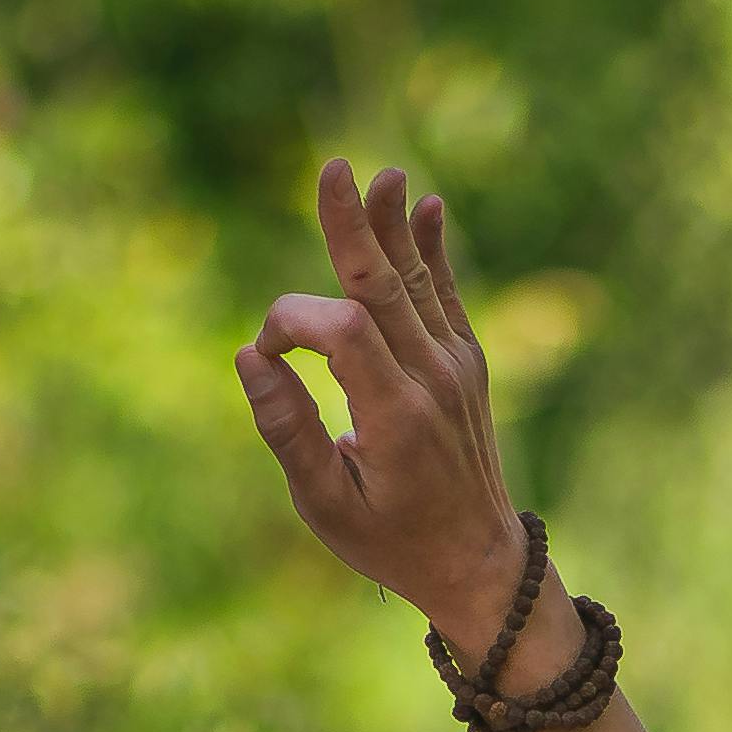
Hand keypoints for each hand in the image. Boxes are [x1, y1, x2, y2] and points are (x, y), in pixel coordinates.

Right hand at [238, 158, 526, 637]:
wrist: (480, 564)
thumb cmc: (392, 543)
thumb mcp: (326, 507)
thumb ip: (289, 431)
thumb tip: (252, 358)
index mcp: (394, 418)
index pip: (339, 331)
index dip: (290, 323)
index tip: (265, 353)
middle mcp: (431, 382)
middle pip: (383, 288)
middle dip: (351, 227)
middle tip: (333, 167)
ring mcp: (456, 368)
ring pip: (416, 282)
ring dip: (393, 225)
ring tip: (383, 174)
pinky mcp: (468, 364)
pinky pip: (446, 296)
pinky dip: (434, 252)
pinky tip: (427, 207)